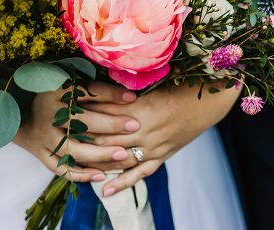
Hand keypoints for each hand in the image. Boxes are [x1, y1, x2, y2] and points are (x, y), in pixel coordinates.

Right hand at [15, 83, 141, 181]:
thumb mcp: (68, 83)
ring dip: (99, 153)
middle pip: (81, 121)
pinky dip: (80, 174)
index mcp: (54, 91)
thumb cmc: (49, 92)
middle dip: (110, 125)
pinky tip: (101, 175)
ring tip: (122, 155)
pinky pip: (60, 168)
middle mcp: (47, 114)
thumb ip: (96, 89)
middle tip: (134, 127)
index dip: (111, 94)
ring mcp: (42, 136)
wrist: (13, 109)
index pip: (86, 92)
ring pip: (72, 149)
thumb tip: (130, 96)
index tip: (133, 99)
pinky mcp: (39, 153)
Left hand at [79, 81, 239, 195]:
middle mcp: (146, 131)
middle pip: (107, 139)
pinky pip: (140, 173)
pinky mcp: (162, 156)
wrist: (211, 98)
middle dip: (85, 139)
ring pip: (120, 159)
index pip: (105, 115)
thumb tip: (99, 86)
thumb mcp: (154, 82)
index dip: (85, 114)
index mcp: (142, 108)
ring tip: (76, 165)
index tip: (66, 112)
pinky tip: (106, 190)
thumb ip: (128, 89)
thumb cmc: (183, 84)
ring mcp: (154, 146)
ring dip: (98, 162)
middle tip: (62, 139)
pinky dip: (123, 182)